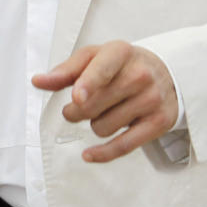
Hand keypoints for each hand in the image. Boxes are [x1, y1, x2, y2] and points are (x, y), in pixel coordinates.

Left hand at [33, 41, 177, 163]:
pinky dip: (103, 153)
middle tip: (79, 106)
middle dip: (76, 111)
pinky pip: (124, 145)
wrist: (167, 73)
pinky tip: (89, 154)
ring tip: (104, 113)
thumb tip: (39, 81)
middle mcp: (140, 75)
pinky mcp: (159, 122)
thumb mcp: (95, 58)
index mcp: (120, 53)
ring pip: (103, 127)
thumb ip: (66, 70)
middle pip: (93, 105)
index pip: (103, 69)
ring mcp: (152, 99)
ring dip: (95, 124)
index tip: (77, 97)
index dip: (88, 84)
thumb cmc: (123, 65)